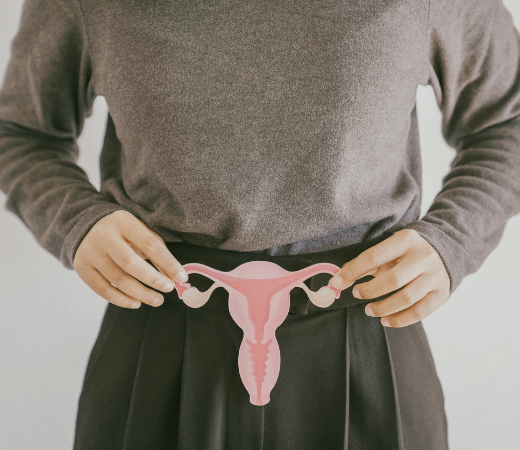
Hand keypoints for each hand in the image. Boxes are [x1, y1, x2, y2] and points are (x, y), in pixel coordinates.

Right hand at [73, 210, 187, 308]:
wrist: (87, 227)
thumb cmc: (124, 232)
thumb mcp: (140, 232)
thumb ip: (157, 251)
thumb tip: (174, 277)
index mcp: (124, 222)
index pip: (150, 244)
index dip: (168, 263)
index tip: (182, 278)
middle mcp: (104, 236)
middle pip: (131, 263)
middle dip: (153, 279)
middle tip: (169, 289)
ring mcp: (90, 252)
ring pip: (118, 279)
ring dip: (141, 293)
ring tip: (157, 300)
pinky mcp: (82, 267)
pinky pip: (103, 289)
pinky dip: (122, 300)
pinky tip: (136, 303)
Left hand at [329, 229, 450, 327]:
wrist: (443, 252)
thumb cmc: (405, 254)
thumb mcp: (386, 250)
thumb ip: (362, 264)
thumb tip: (337, 281)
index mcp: (406, 240)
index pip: (374, 256)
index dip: (353, 272)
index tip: (336, 283)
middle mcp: (423, 257)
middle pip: (393, 279)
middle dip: (370, 291)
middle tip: (356, 294)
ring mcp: (435, 276)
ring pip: (407, 298)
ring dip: (383, 308)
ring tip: (369, 310)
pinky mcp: (441, 294)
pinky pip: (419, 312)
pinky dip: (400, 320)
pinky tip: (386, 320)